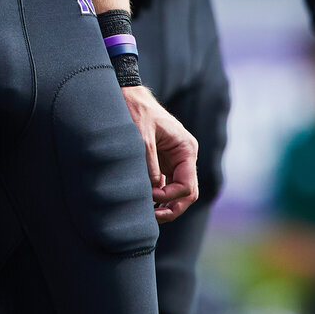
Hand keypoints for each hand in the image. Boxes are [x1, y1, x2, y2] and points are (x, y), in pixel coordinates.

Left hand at [123, 85, 198, 221]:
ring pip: (177, 192)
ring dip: (165, 205)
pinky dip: (157, 197)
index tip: (150, 197)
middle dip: (172, 208)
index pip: (187, 186)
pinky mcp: (162, 162)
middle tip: (153, 218)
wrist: (127, 95)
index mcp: (186, 149)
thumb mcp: (141, 138)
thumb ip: (149, 165)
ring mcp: (174, 161)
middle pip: (187, 193)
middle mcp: (184, 157)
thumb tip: (153, 193)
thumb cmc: (136, 111)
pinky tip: (145, 205)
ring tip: (148, 216)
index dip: (170, 197)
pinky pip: (165, 185)